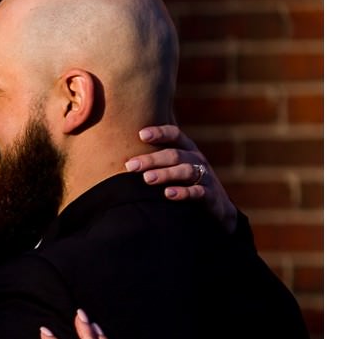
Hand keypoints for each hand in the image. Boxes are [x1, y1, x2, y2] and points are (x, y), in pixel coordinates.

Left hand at [123, 123, 238, 232]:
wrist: (216, 206)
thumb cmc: (185, 183)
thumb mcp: (174, 167)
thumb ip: (154, 160)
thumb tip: (122, 158)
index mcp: (187, 149)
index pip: (175, 135)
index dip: (160, 133)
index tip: (141, 134)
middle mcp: (196, 159)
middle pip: (175, 155)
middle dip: (152, 159)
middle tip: (131, 166)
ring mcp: (205, 176)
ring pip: (186, 171)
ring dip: (165, 174)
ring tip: (147, 178)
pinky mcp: (210, 195)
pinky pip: (197, 192)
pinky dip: (183, 192)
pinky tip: (168, 194)